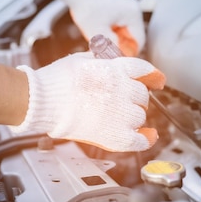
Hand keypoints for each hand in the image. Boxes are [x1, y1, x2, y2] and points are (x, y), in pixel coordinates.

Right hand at [10, 52, 164, 151]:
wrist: (43, 101)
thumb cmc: (56, 81)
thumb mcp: (81, 60)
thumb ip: (100, 63)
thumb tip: (105, 64)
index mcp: (116, 69)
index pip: (145, 70)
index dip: (153, 76)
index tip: (157, 80)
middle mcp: (124, 89)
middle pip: (142, 95)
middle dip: (135, 99)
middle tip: (121, 103)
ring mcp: (122, 113)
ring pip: (140, 116)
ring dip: (133, 117)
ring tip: (116, 118)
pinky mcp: (116, 135)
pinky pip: (140, 140)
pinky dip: (146, 139)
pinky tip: (147, 137)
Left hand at [54, 0, 144, 56]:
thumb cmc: (87, 8)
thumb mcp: (98, 33)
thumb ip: (110, 48)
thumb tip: (118, 60)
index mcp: (133, 15)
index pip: (139, 41)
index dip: (130, 54)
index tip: (118, 61)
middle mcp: (134, 8)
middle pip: (133, 35)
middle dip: (122, 46)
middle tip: (108, 54)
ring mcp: (126, 4)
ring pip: (126, 29)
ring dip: (116, 38)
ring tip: (102, 44)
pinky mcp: (118, 3)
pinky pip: (120, 22)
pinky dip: (113, 30)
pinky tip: (100, 34)